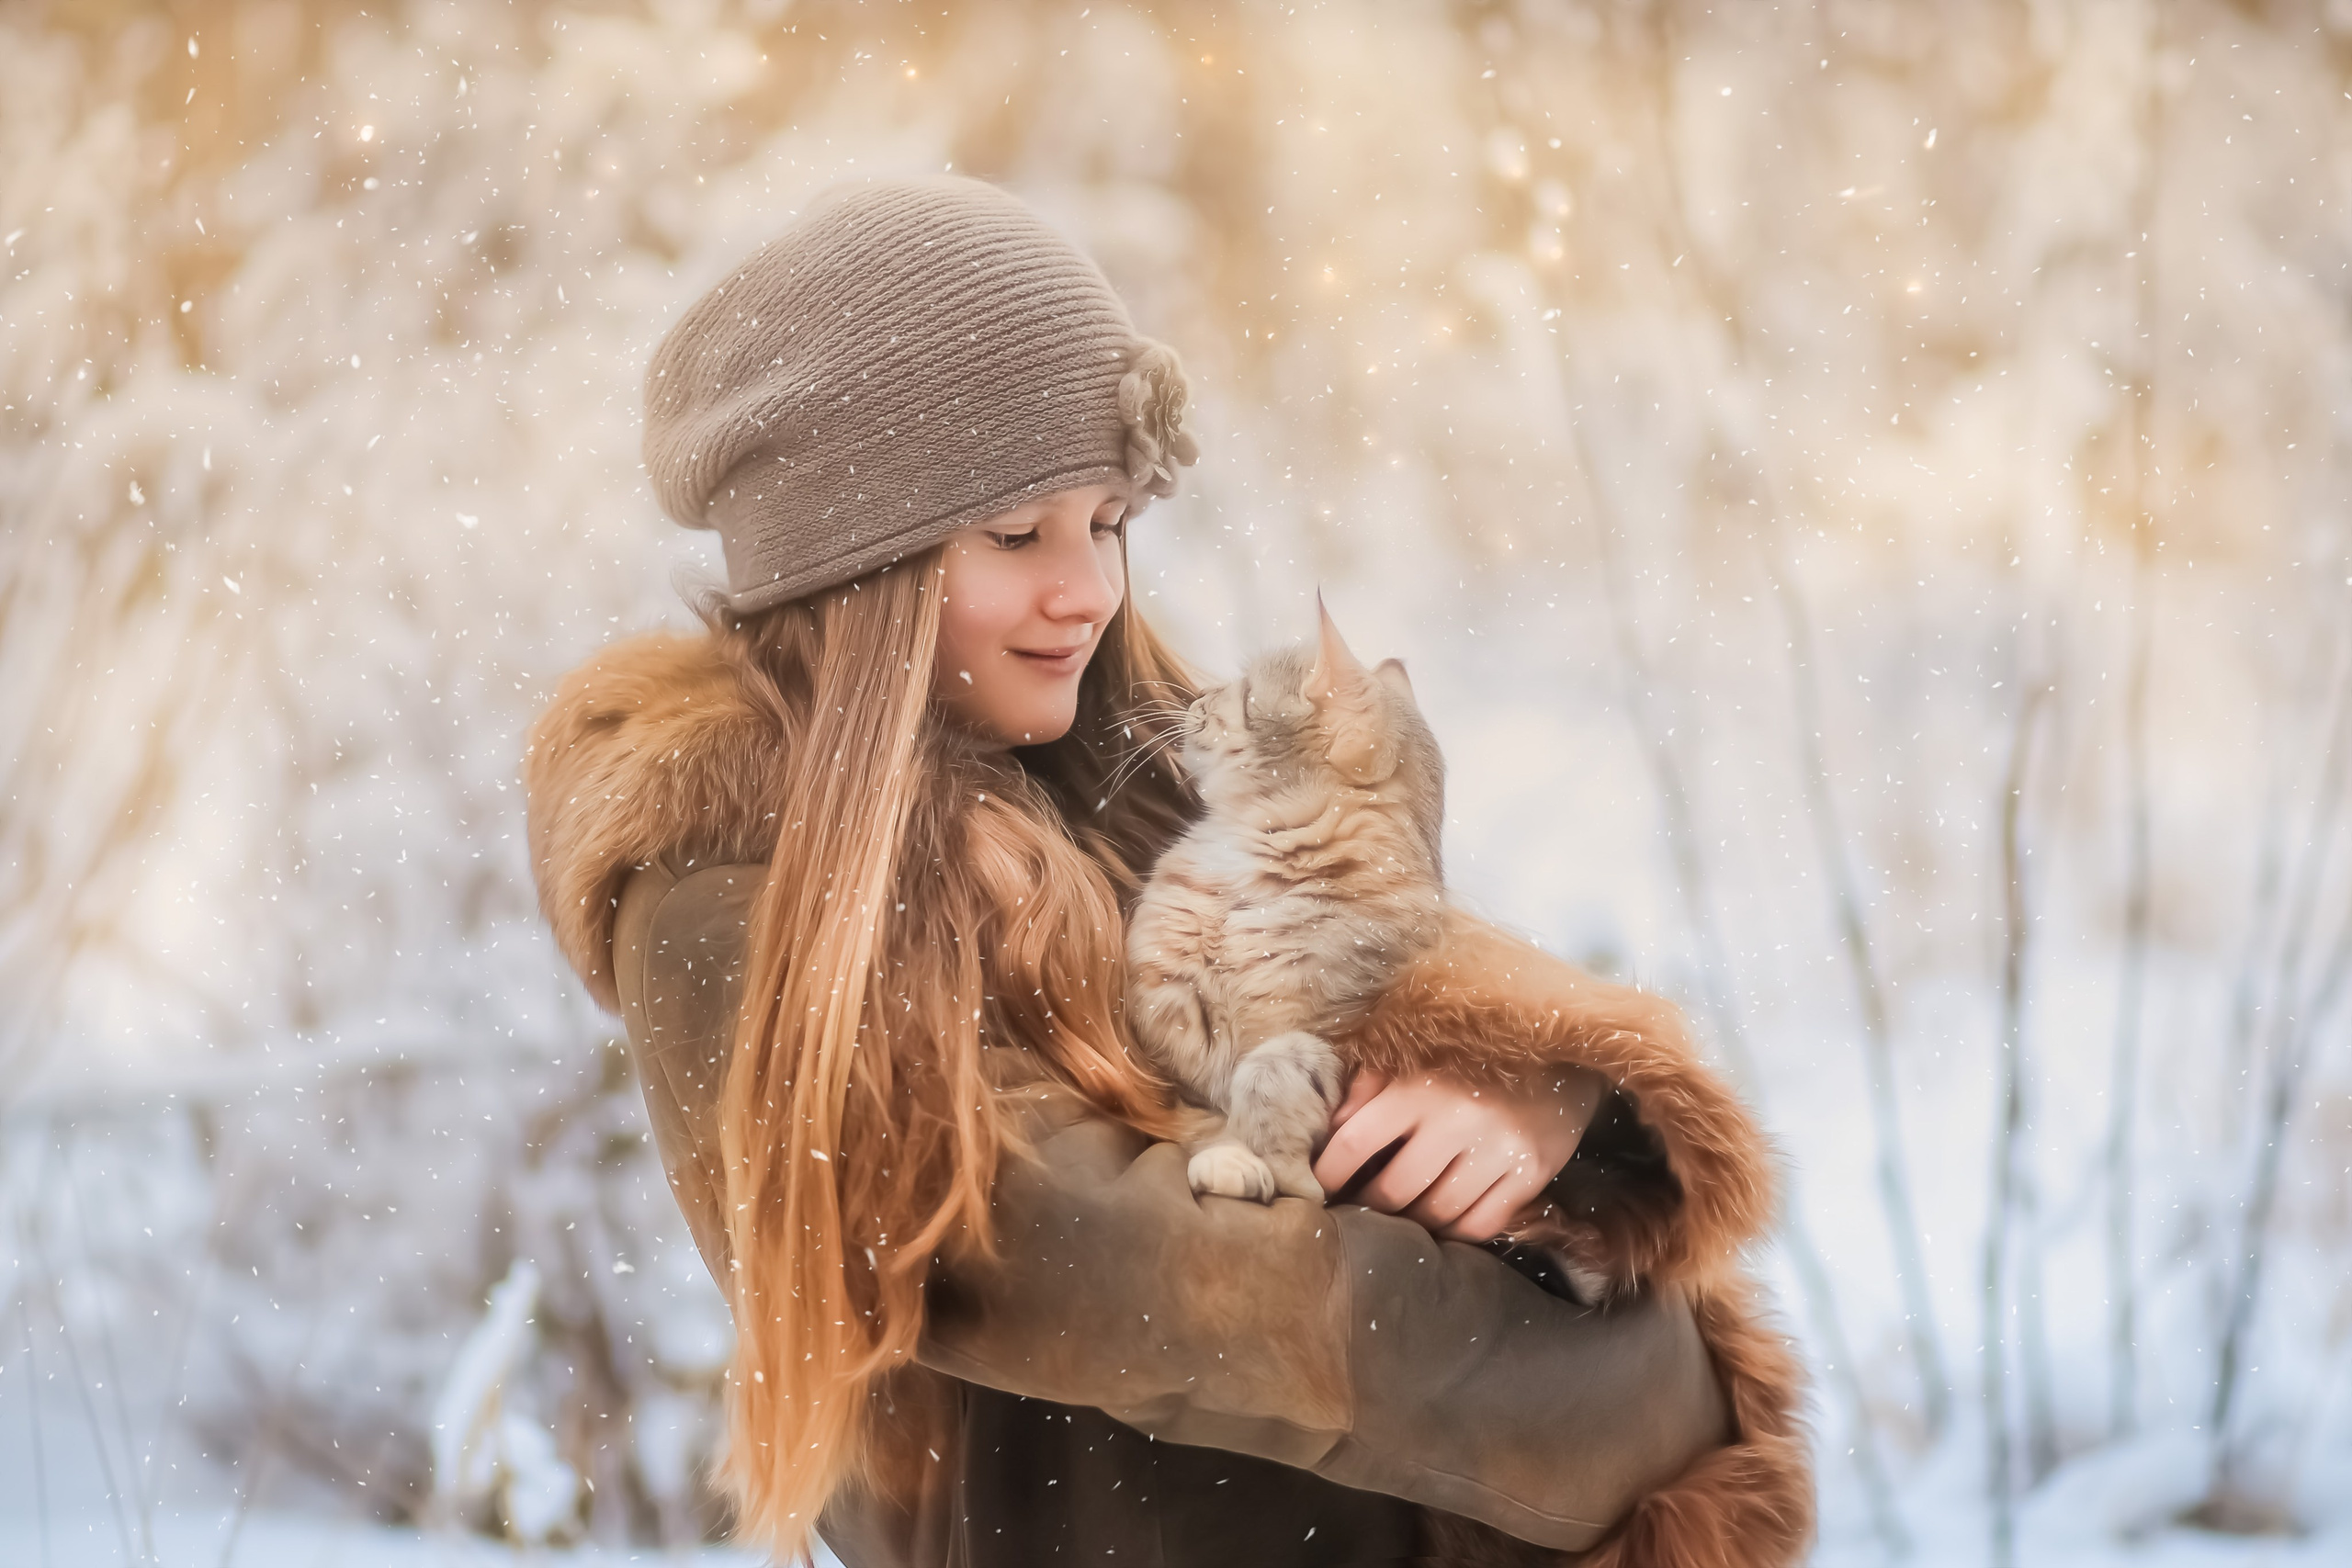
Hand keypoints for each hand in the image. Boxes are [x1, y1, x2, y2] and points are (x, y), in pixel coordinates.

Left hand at [1311, 1064, 1605, 1242]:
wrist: (1566, 1056)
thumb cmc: (1477, 1059)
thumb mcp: (1420, 1058)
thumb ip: (1371, 1086)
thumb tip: (1329, 1126)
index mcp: (1420, 1087)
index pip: (1356, 1141)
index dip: (1329, 1172)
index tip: (1317, 1188)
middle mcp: (1457, 1119)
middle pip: (1394, 1189)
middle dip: (1370, 1204)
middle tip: (1359, 1210)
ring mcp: (1498, 1149)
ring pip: (1437, 1212)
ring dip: (1413, 1223)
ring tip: (1401, 1218)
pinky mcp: (1531, 1173)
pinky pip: (1482, 1223)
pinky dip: (1456, 1231)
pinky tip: (1445, 1223)